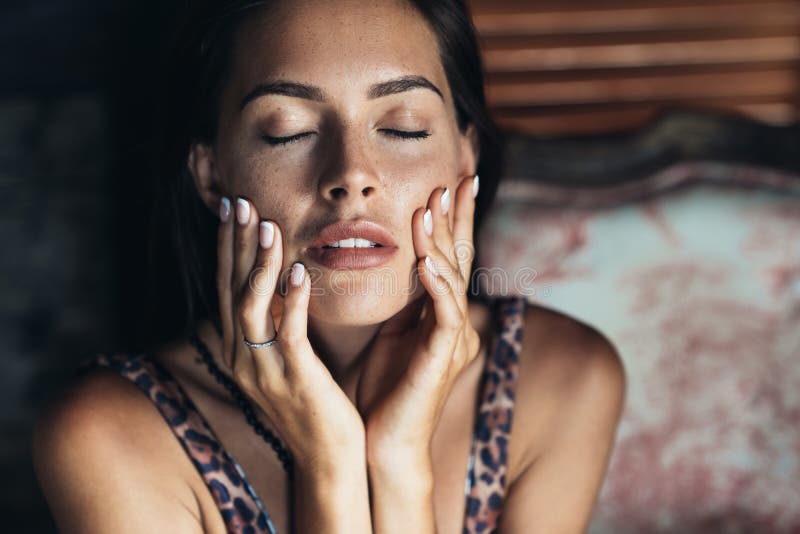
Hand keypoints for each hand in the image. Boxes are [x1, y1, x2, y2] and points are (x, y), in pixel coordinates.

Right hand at [216, 196, 365, 472]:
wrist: (328, 457)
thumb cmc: (312, 402)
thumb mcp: (284, 358)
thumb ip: (276, 322)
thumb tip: (278, 280)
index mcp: (238, 350)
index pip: (226, 287)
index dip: (228, 246)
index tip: (234, 207)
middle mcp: (241, 358)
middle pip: (230, 289)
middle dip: (235, 244)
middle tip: (240, 202)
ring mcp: (263, 370)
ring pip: (250, 307)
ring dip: (258, 265)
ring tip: (268, 227)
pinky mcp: (293, 380)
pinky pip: (287, 334)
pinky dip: (291, 300)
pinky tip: (298, 271)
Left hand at [359, 174, 481, 464]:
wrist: (380, 442)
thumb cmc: (382, 389)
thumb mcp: (389, 332)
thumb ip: (402, 299)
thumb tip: (398, 262)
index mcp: (440, 315)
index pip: (448, 257)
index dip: (451, 220)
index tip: (449, 182)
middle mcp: (453, 323)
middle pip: (461, 259)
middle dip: (458, 218)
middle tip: (458, 178)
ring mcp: (452, 341)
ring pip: (454, 281)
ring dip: (441, 242)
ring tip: (430, 206)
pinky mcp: (443, 360)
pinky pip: (446, 316)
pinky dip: (438, 286)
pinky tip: (426, 261)